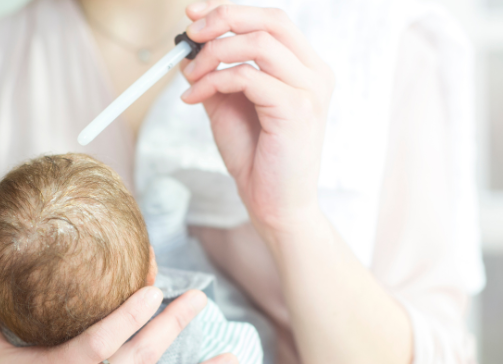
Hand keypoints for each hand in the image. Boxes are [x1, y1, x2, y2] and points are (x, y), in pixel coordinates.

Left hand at [180, 0, 334, 231]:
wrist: (274, 206)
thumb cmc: (257, 159)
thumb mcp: (229, 108)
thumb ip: (214, 77)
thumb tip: (188, 50)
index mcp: (304, 67)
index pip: (270, 20)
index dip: (230, 10)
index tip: (193, 14)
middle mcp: (314, 73)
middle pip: (270, 20)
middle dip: (223, 18)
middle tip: (190, 33)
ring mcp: (310, 89)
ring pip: (257, 43)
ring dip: (213, 54)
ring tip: (190, 78)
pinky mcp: (297, 109)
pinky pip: (246, 77)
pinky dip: (213, 81)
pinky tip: (194, 98)